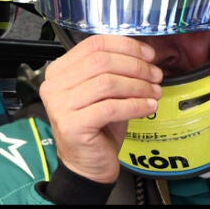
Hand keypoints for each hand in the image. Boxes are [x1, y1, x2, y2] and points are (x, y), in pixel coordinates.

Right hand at [38, 35, 162, 183]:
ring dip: (138, 86)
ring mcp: (60, 106)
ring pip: (107, 83)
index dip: (125, 46)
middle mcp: (54, 86)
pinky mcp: (72, 125)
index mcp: (59, 71)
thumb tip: (145, 54)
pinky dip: (135, 105)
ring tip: (153, 92)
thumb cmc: (96, 127)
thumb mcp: (103, 93)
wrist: (87, 164)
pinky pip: (111, 107)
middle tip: (154, 75)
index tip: (148, 54)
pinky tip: (148, 107)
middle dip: (135, 66)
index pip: (93, 44)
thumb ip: (114, 71)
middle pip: (101, 61)